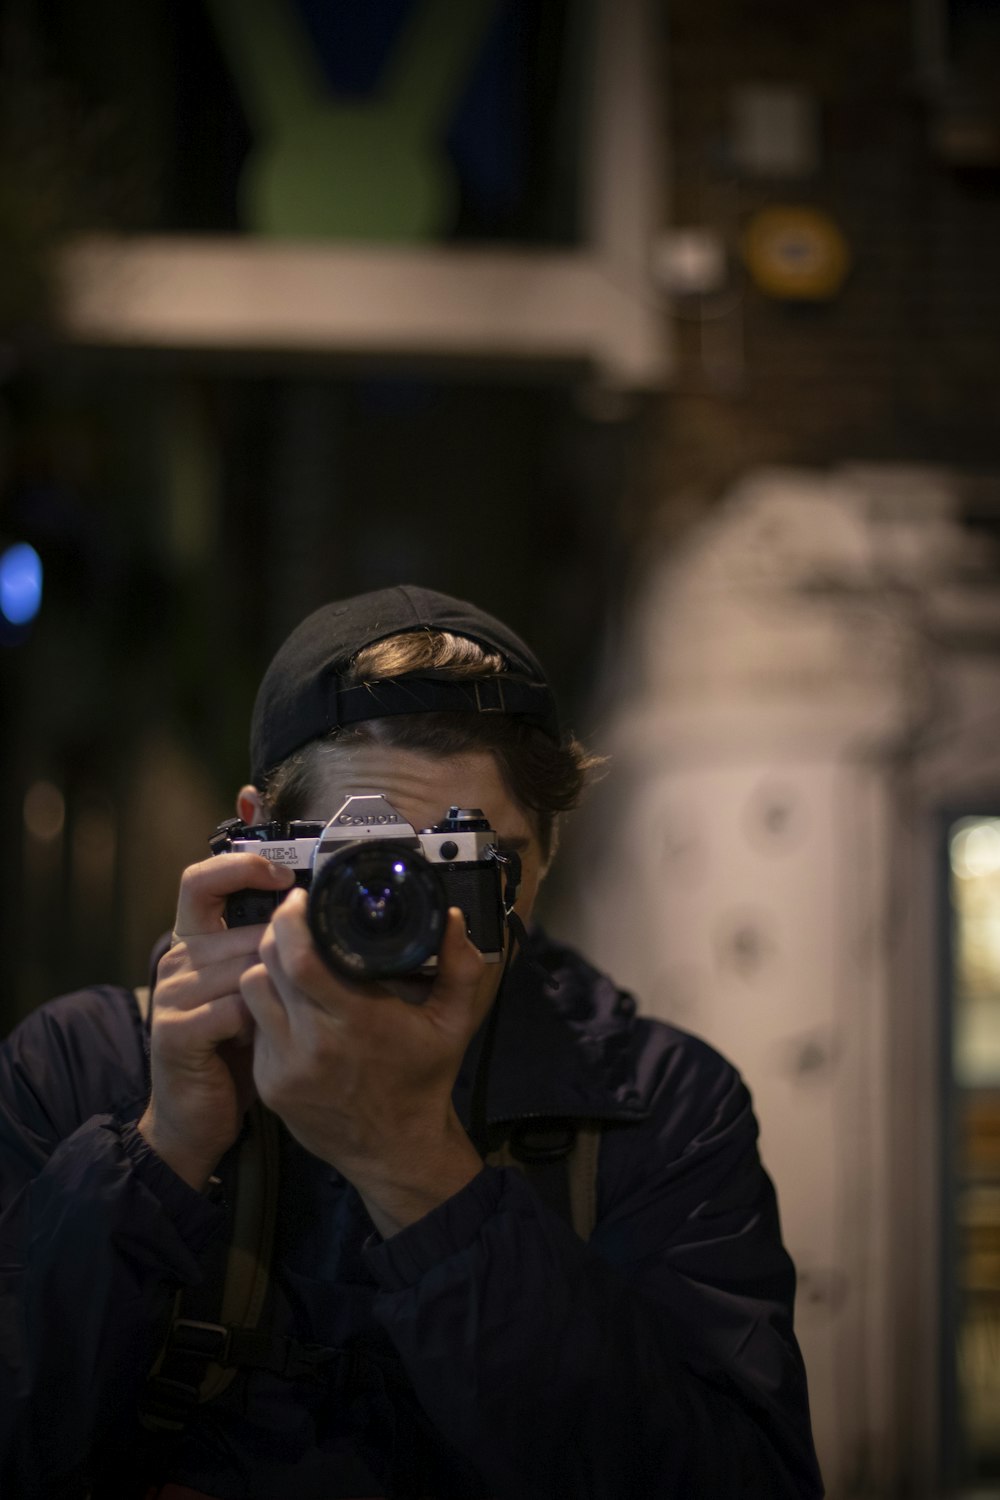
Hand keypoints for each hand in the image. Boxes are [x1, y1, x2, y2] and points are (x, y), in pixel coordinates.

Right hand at [137, 853, 294, 1189]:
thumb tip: (318, 916)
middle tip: (304, 982)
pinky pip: (233, 1009)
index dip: (240, 868)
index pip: (201, 882)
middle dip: (280, 954)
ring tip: (281, 1016)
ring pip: (243, 969)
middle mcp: (176, 961)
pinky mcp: (174, 1030)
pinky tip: (259, 1038)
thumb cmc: (235, 1048)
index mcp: (192, 943)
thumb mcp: (253, 991)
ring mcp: (170, 995)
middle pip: (241, 930)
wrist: (196, 1117)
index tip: (284, 879)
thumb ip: (267, 953)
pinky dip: (256, 1022)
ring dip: (272, 993)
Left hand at [240, 889, 488, 1233]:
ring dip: (266, 968)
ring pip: (251, 992)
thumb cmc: (424, 1080)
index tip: (302, 899)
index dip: (292, 920)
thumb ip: (460, 968)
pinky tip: (290, 1003)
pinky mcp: (268, 1084)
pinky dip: (267, 1007)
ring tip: (290, 960)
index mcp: (356, 1021)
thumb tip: (453, 918)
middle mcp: (312, 1043)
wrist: (397, 1151)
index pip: (300, 958)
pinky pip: (254, 1027)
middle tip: (295, 921)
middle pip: (267, 965)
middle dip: (277, 934)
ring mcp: (284, 1067)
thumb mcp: (454, 1023)